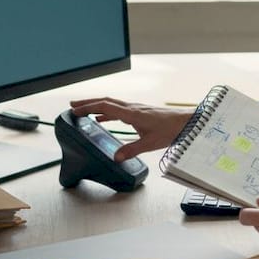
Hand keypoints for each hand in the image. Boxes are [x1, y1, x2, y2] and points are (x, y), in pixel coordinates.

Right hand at [69, 96, 192, 161]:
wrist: (187, 122)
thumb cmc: (171, 130)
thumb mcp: (150, 143)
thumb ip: (132, 150)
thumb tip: (115, 157)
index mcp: (132, 113)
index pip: (105, 106)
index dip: (89, 108)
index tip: (75, 110)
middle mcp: (133, 108)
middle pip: (106, 101)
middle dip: (88, 103)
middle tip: (72, 106)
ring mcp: (137, 108)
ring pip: (112, 104)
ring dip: (97, 106)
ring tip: (83, 110)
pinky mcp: (141, 112)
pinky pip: (119, 109)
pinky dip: (107, 112)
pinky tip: (103, 118)